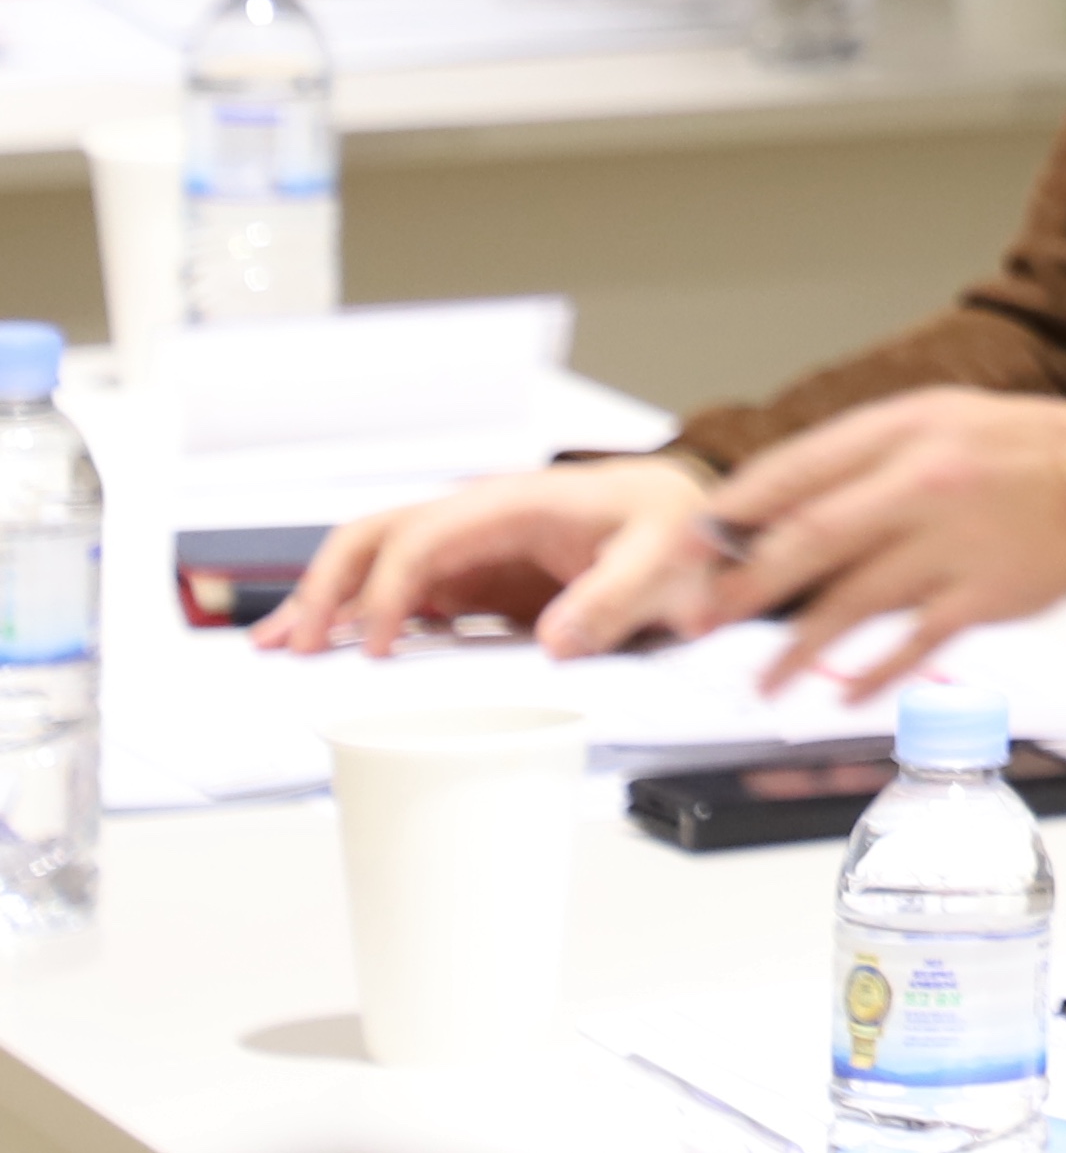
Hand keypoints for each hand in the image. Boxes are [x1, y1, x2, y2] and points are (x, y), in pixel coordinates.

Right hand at [263, 456, 719, 658]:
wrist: (699, 523)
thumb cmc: (683, 528)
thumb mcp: (670, 559)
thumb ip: (617, 597)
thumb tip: (555, 639)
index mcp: (519, 503)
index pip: (425, 538)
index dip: (390, 591)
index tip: (375, 649)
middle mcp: (484, 521)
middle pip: (378, 537)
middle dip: (327, 587)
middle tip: (291, 646)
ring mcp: (477, 550)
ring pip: (380, 563)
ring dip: (329, 600)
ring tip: (279, 647)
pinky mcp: (482, 580)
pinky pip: (410, 595)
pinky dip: (365, 619)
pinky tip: (336, 649)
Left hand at [655, 388, 1065, 698]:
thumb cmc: (1015, 450)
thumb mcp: (935, 420)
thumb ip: (861, 459)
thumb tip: (774, 511)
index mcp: (903, 430)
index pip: (797, 470)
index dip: (735, 510)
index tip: (692, 545)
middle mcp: (924, 483)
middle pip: (812, 540)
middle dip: (747, 585)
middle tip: (702, 620)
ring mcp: (955, 543)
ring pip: (855, 602)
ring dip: (798, 648)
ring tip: (764, 682)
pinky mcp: (985, 594)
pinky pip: (914, 643)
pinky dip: (874, 673)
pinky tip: (843, 695)